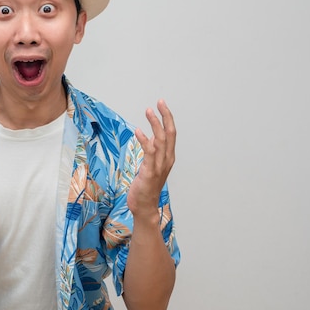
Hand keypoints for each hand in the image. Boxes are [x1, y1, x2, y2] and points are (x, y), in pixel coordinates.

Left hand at [127, 100, 175, 219]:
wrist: (144, 206)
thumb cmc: (146, 186)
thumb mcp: (151, 164)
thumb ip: (153, 151)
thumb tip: (152, 136)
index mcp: (168, 157)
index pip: (171, 134)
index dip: (168, 118)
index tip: (161, 105)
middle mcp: (166, 160)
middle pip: (169, 134)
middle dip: (165, 117)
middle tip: (159, 102)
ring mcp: (159, 166)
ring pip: (160, 140)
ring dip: (155, 124)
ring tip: (148, 111)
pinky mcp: (149, 172)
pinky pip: (149, 153)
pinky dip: (145, 140)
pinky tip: (138, 131)